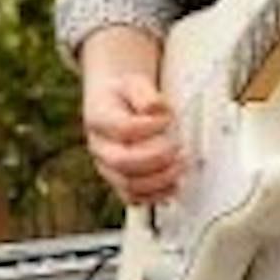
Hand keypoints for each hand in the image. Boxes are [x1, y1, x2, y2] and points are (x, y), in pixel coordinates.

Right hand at [84, 69, 181, 205]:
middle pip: (122, 162)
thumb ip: (145, 94)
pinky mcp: (120, 181)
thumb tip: (155, 109)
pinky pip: (134, 198)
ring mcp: (108, 167)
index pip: (123, 129)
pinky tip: (174, 184)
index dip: (149, 127)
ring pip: (128, 185)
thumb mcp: (135, 82)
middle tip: (178, 147)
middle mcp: (100, 147)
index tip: (168, 118)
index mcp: (99, 119)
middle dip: (157, 157)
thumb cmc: (126, 94)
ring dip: (160, 179)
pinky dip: (156, 195)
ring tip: (180, 165)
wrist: (115, 103)